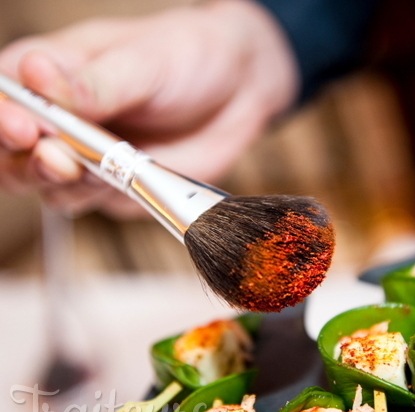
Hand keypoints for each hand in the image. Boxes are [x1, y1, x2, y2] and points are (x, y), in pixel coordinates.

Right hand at [0, 0, 298, 217]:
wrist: (239, 89)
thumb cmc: (189, 56)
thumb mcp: (145, 61)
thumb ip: (95, 82)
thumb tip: (36, 77)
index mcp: (52, 72)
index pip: (5, 96)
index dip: (3, 117)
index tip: (23, 128)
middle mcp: (62, 119)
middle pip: (13, 153)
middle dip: (24, 161)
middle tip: (55, 157)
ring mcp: (87, 156)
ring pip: (48, 186)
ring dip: (62, 184)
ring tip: (93, 167)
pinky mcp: (115, 185)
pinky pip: (93, 202)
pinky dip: (102, 198)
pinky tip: (125, 181)